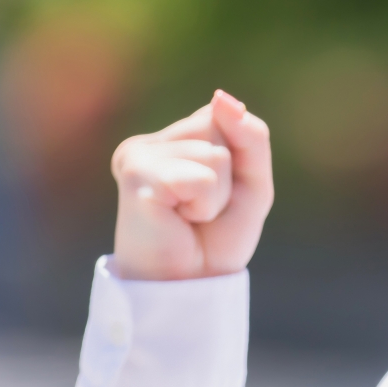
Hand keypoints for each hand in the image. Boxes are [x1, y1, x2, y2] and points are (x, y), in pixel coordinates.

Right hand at [110, 90, 273, 280]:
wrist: (186, 289)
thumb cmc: (215, 240)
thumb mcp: (252, 184)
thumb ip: (250, 137)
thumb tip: (221, 97)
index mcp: (173, 140)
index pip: (226, 116)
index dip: (239, 161)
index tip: (216, 195)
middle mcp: (150, 142)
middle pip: (220, 127)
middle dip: (230, 176)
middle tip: (202, 211)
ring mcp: (138, 155)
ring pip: (215, 153)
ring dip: (217, 195)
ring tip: (189, 218)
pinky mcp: (136, 174)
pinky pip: (200, 176)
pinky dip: (205, 204)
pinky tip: (178, 220)